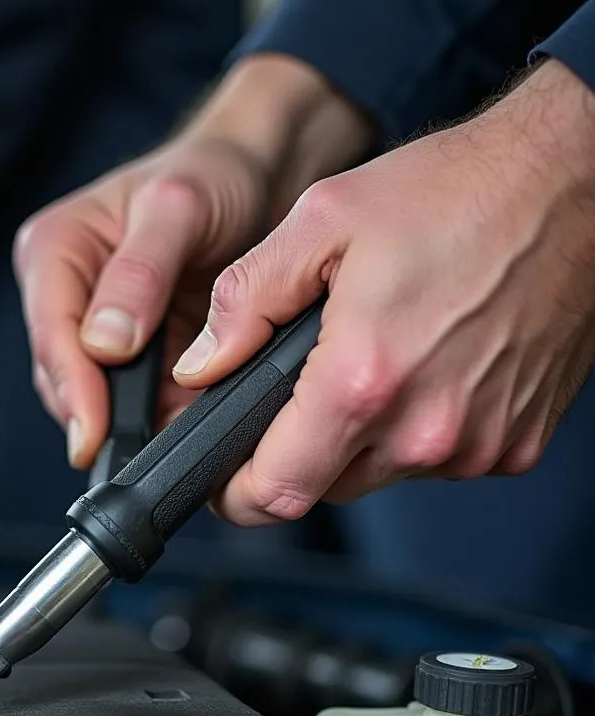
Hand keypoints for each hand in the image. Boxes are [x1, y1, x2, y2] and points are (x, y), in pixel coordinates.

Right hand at [14, 56, 371, 468]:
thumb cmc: (213, 175)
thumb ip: (141, 271)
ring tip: (175, 435)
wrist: (255, 178)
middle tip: (145, 450)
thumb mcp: (179, 208)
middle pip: (65, 378)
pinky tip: (186, 423)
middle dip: (102, 416)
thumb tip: (104, 342)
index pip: (52, 336)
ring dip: (134, 423)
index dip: (74, 391)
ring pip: (96, 399)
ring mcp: (97, 331)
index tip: (95, 434)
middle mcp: (66, 296)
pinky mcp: (134, 356)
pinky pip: (138, 402)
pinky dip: (160, 418)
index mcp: (55, 251)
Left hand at [170, 59, 594, 526]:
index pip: (274, 493)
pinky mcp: (514, 444)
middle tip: (297, 393)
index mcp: (363, 381)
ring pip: (376, 477)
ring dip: (354, 441)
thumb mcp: (322, 222)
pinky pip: (435, 463)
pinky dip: (412, 432)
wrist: (576, 182)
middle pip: (321, 489)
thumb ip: (245, 303)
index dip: (232, 493)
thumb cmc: (456, 192)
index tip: (221, 474)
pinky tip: (422, 371)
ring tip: (368, 364)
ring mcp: (477, 445)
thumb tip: (199, 368)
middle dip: (292, 455)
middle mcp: (424, 429)